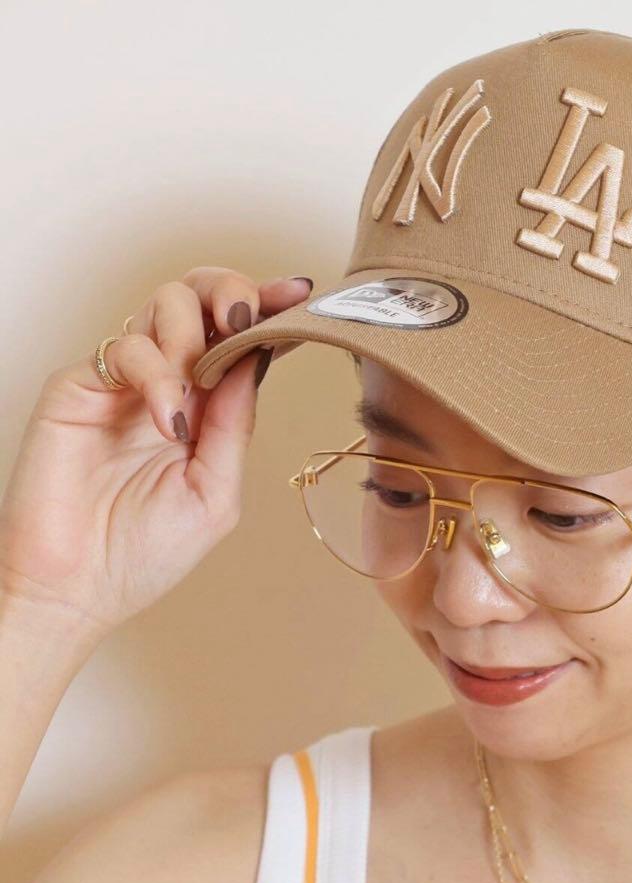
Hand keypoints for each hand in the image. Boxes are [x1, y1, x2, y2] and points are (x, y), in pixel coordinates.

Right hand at [0, 267, 311, 649]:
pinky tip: (166, 421)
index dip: (271, 308)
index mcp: (206, 407)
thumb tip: (260, 356)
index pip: (241, 339)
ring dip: (194, 331)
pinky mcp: (80, 385)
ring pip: (164, 305)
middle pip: (202, 300)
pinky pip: (126, 348)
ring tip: (194, 387)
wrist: (77, 589)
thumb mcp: (215, 489)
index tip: (301, 292)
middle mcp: (168, 383)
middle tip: (245, 314)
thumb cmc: (145, 552)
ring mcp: (124, 381)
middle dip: (232, 291)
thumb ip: (235, 422)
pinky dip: (156, 375)